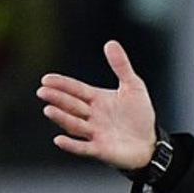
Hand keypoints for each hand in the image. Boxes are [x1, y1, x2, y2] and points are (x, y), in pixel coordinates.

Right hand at [37, 40, 156, 170]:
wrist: (151, 144)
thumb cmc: (140, 116)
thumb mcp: (133, 87)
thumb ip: (121, 66)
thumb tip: (111, 43)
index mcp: (96, 100)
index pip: (76, 90)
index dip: (62, 84)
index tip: (47, 79)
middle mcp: (91, 116)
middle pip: (72, 106)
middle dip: (58, 99)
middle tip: (43, 91)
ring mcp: (94, 133)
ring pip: (74, 125)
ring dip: (62, 118)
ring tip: (49, 110)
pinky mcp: (100, 150)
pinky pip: (83, 147)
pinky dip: (72, 145)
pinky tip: (59, 140)